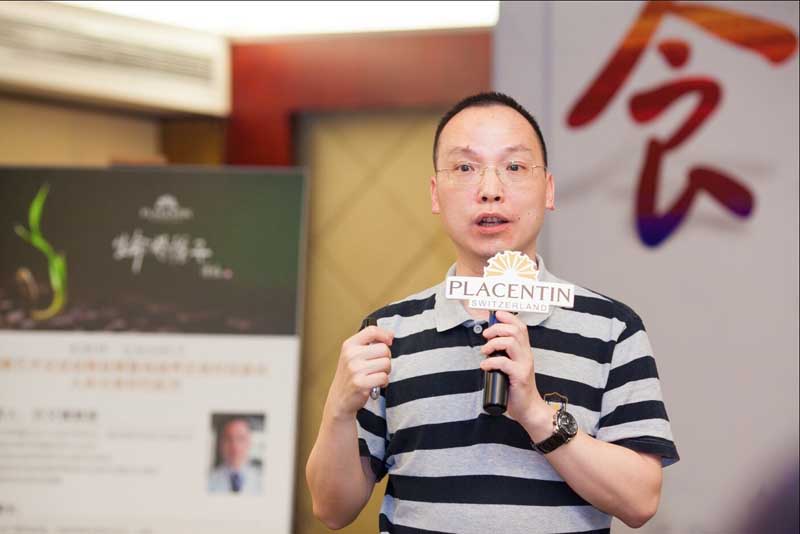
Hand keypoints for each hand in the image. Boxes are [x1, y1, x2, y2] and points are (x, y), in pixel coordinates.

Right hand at [326, 325, 392, 420]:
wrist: (339, 399)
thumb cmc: (350, 375)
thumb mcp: (353, 355)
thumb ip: (369, 343)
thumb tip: (391, 335)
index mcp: (349, 345)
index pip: (372, 331)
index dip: (385, 334)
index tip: (389, 341)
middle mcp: (351, 355)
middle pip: (384, 349)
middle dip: (386, 358)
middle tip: (378, 366)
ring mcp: (355, 369)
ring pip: (386, 363)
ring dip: (386, 371)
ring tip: (376, 375)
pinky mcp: (360, 383)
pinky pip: (384, 377)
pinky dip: (384, 382)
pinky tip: (375, 384)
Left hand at [479, 311, 552, 435]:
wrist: (528, 409)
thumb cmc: (516, 388)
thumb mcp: (510, 367)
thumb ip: (503, 356)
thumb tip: (487, 346)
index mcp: (524, 351)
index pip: (520, 327)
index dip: (508, 317)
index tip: (496, 314)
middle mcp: (526, 355)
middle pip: (515, 331)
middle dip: (497, 328)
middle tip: (486, 336)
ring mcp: (524, 365)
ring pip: (511, 342)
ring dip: (494, 343)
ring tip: (484, 351)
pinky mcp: (519, 376)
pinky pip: (504, 363)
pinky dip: (491, 362)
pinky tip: (485, 366)